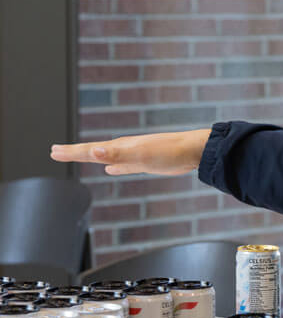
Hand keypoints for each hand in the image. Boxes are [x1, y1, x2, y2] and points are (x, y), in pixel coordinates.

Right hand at [50, 128, 211, 175]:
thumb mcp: (140, 155)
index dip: (71, 152)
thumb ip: (117, 154)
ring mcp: (135, 155)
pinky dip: (114, 167)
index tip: (53, 151)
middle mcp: (124, 149)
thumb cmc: (169, 152)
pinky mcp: (146, 162)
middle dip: (75, 152)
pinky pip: (123, 165)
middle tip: (56, 152)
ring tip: (80, 157)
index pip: (89, 150)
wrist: (194, 151)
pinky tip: (112, 170)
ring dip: (92, 158)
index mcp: (120, 147)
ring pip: (107, 157)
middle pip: (94, 151)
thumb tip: (94, 151)